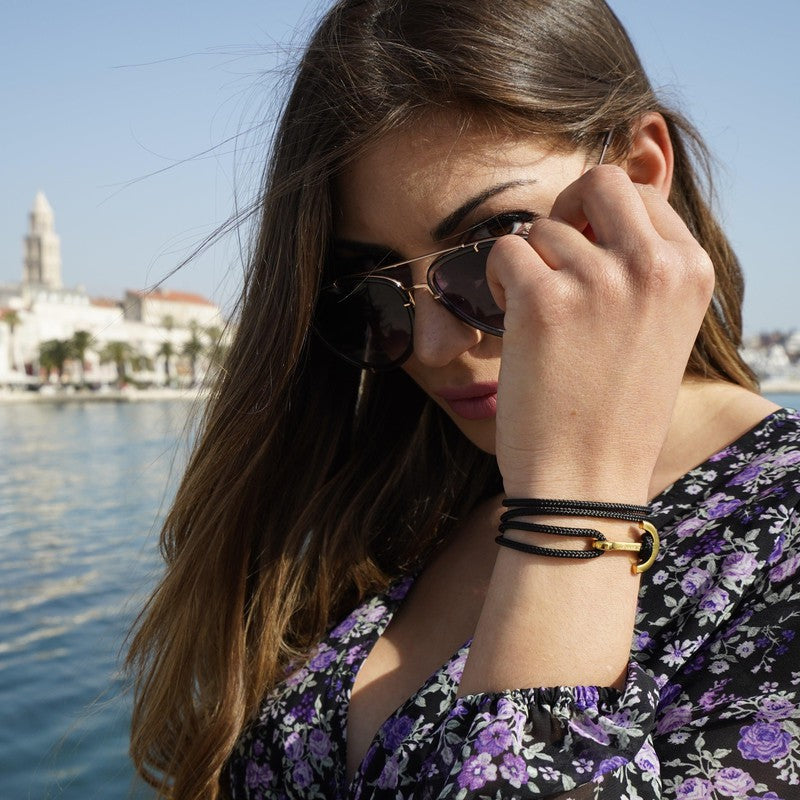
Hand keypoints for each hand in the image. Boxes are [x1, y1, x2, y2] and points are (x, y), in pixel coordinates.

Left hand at [486, 165, 713, 499]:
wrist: (586, 481)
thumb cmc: (615, 414)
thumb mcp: (658, 332)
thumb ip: (642, 274)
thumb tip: (592, 222)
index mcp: (690, 271)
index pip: (640, 196)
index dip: (600, 219)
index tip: (585, 256)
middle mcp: (652, 266)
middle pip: (598, 182)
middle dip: (566, 210)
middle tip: (551, 256)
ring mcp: (599, 280)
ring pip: (541, 229)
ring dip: (529, 267)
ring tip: (538, 317)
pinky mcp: (544, 301)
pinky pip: (504, 253)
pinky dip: (499, 281)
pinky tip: (513, 321)